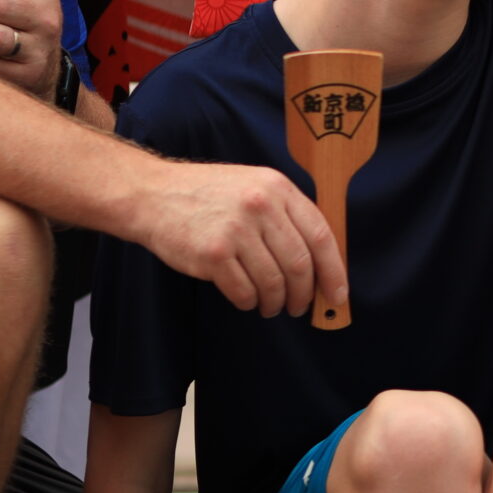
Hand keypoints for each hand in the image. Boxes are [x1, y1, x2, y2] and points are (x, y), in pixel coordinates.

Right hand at [128, 159, 348, 318]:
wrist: (155, 194)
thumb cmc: (209, 195)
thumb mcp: (255, 186)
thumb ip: (286, 214)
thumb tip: (320, 260)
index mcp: (278, 187)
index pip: (321, 235)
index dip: (334, 270)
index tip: (337, 294)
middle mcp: (260, 205)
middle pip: (300, 264)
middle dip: (304, 294)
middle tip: (299, 307)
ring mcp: (236, 229)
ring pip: (273, 282)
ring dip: (276, 302)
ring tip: (271, 306)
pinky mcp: (212, 253)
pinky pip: (243, 291)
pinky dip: (248, 302)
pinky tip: (246, 299)